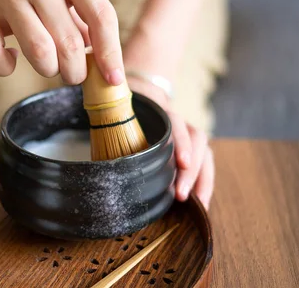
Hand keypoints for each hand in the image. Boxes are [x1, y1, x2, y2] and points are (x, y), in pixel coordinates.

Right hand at [0, 0, 123, 84]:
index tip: (113, 78)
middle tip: (72, 73)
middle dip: (76, 72)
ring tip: (47, 65)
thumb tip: (98, 53)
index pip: (101, 16)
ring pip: (39, 53)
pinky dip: (5, 67)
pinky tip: (12, 57)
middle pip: (70, 44)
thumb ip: (82, 11)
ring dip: (48, 70)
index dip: (110, 53)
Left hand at [124, 29, 214, 208]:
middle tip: (182, 195)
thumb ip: (109, 129)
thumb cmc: (125, 109)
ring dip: (202, 180)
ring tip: (198, 204)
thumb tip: (94, 162)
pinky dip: (204, 183)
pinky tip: (201, 203)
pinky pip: (204, 163)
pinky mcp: (193, 147)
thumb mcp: (118, 113)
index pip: (176, 124)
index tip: (180, 163)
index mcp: (160, 112)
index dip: (180, 142)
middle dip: (192, 171)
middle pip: (196, 141)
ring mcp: (189, 134)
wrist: (143, 94)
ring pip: (204, 153)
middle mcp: (179, 121)